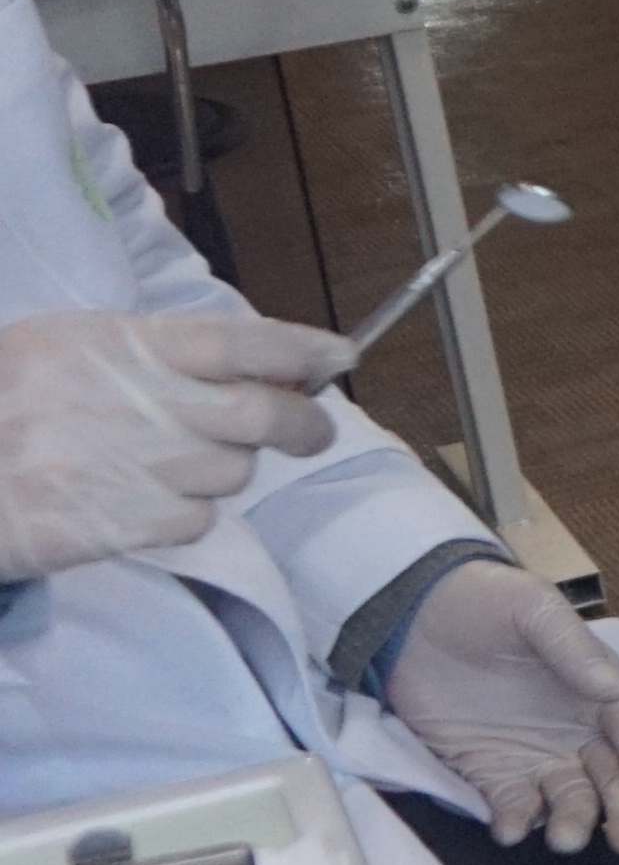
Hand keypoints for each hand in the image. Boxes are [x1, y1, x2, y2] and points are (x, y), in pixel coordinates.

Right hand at [0, 307, 351, 574]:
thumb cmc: (7, 403)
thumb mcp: (66, 351)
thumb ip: (159, 352)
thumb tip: (269, 366)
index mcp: (111, 344)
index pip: (236, 340)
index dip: (300, 349)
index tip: (339, 358)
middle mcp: (122, 402)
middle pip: (258, 413)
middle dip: (302, 422)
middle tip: (311, 430)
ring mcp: (117, 467)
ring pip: (230, 471)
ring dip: (223, 470)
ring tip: (174, 464)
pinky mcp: (108, 525)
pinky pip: (193, 520)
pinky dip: (184, 514)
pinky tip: (142, 502)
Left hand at [388, 561, 618, 852]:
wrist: (409, 615)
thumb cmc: (485, 602)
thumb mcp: (534, 609)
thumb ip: (573, 650)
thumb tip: (614, 689)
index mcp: (599, 690)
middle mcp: (576, 731)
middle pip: (614, 779)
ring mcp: (533, 755)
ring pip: (570, 800)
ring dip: (575, 822)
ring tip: (566, 839)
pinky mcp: (488, 772)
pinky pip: (511, 806)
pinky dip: (516, 823)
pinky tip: (510, 829)